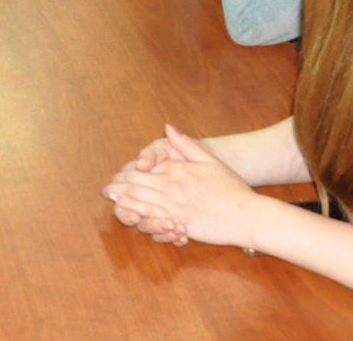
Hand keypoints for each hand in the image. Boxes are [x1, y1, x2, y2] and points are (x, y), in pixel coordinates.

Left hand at [102, 126, 264, 249]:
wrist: (248, 214)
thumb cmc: (231, 187)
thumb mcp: (209, 159)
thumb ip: (186, 144)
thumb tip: (168, 128)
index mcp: (177, 170)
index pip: (144, 171)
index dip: (128, 174)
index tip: (116, 176)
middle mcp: (173, 187)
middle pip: (137, 186)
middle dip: (119, 188)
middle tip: (104, 190)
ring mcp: (176, 206)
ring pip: (142, 202)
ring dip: (124, 201)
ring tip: (111, 201)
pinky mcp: (181, 224)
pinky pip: (156, 221)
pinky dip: (141, 218)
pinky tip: (132, 217)